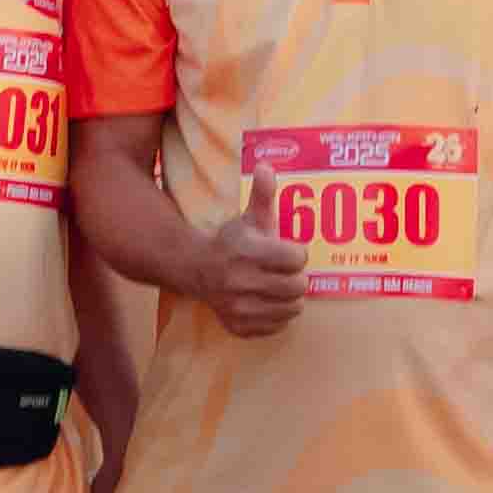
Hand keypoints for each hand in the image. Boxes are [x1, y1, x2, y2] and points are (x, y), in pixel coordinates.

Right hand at [177, 207, 312, 335]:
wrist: (195, 269)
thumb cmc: (231, 241)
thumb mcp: (248, 217)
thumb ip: (263, 194)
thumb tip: (267, 166)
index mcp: (247, 252)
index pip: (297, 259)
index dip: (295, 254)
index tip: (286, 252)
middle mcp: (240, 282)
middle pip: (298, 286)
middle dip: (295, 277)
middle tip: (285, 272)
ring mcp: (239, 308)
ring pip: (292, 309)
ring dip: (290, 298)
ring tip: (278, 287)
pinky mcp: (238, 327)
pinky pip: (277, 327)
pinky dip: (277, 316)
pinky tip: (266, 302)